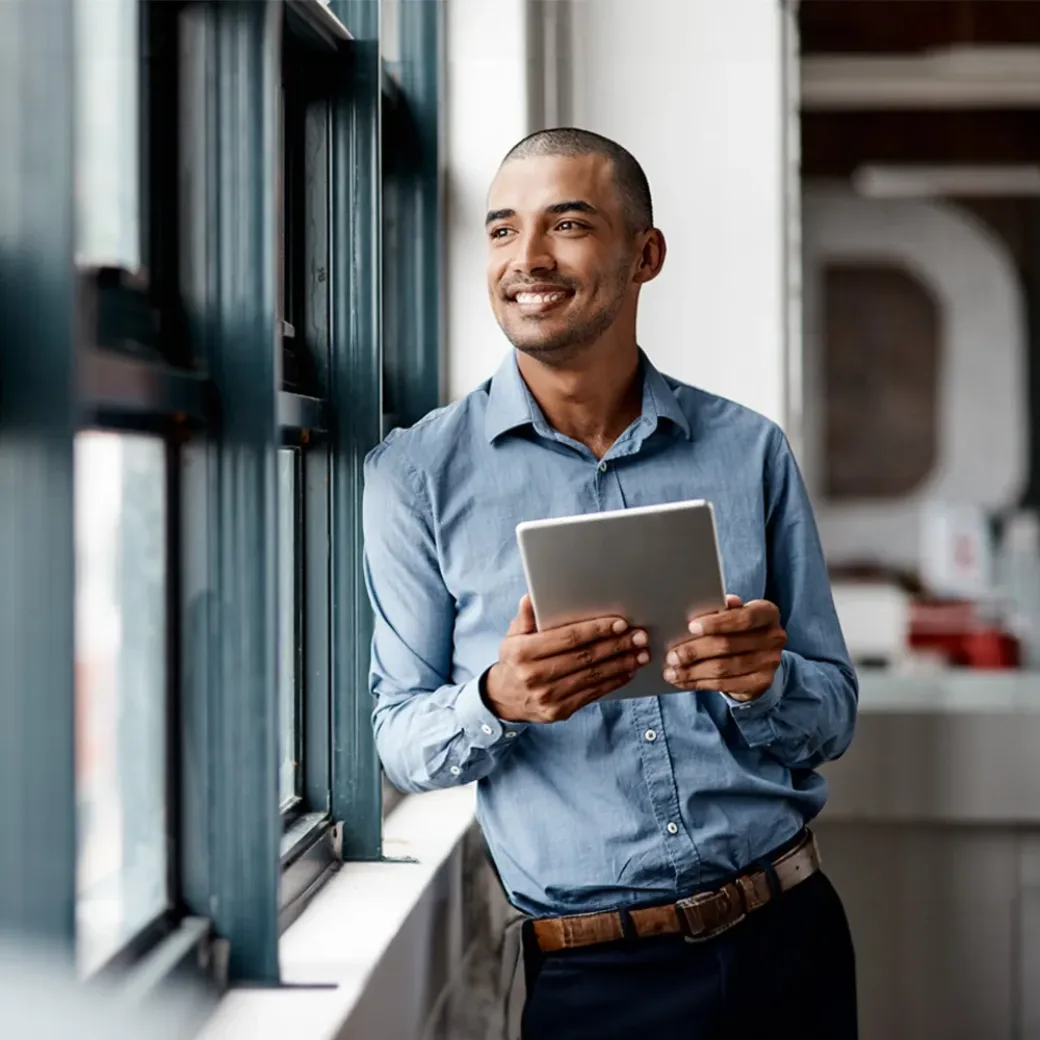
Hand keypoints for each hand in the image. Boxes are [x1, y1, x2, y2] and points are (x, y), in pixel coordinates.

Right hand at [484, 595, 650, 722]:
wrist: (505, 698)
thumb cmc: (515, 659)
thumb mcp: (513, 635)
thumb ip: (526, 617)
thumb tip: (531, 597)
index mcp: (523, 652)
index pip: (567, 638)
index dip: (596, 630)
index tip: (619, 623)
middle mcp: (534, 675)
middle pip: (584, 657)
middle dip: (616, 645)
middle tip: (639, 636)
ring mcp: (548, 696)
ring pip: (592, 676)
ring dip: (621, 664)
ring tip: (641, 653)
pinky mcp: (559, 711)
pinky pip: (592, 694)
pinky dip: (613, 682)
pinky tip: (628, 671)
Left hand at [662, 595, 785, 701]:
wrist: (760, 656)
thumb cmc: (739, 628)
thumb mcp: (734, 614)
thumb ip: (721, 610)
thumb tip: (706, 605)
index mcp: (767, 613)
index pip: (744, 618)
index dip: (717, 623)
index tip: (691, 626)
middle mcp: (774, 637)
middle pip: (728, 645)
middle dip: (695, 651)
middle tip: (672, 655)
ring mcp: (770, 662)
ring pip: (723, 668)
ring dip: (693, 671)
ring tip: (672, 671)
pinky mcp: (761, 683)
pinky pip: (725, 684)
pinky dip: (700, 683)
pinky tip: (684, 681)